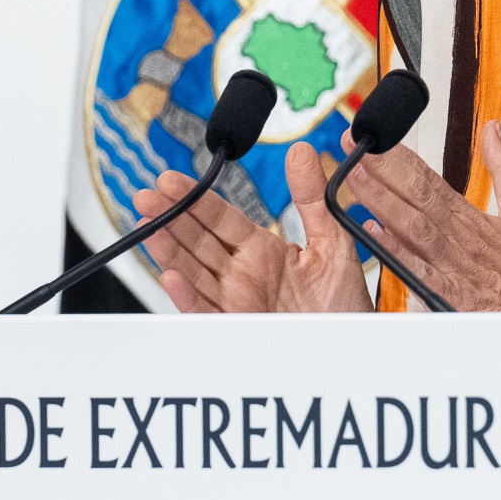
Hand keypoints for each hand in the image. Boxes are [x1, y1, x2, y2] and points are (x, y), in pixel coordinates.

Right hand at [133, 141, 371, 312]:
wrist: (354, 347)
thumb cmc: (345, 303)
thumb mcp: (333, 240)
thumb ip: (311, 198)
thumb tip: (300, 152)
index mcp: (261, 250)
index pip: (219, 218)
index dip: (194, 198)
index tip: (170, 180)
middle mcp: (242, 274)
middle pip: (196, 241)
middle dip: (170, 217)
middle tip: (147, 196)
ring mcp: (236, 302)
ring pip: (192, 272)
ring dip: (168, 249)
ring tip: (148, 225)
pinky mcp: (236, 330)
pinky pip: (204, 312)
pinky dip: (186, 297)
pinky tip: (171, 276)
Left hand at [347, 120, 500, 311]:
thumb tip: (492, 129)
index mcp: (473, 218)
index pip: (429, 180)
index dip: (398, 158)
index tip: (371, 137)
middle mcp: (461, 238)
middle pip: (417, 197)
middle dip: (381, 170)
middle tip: (351, 146)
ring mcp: (456, 267)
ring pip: (414, 229)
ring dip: (381, 202)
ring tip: (352, 179)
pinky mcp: (454, 296)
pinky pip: (421, 271)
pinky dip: (399, 253)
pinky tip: (373, 235)